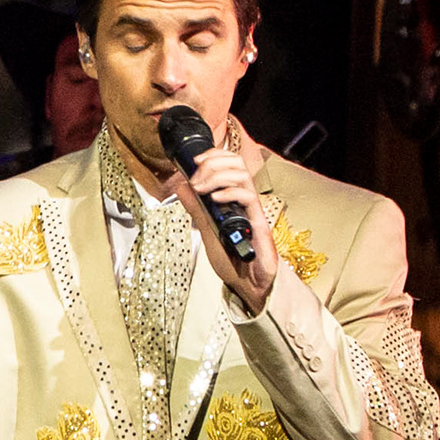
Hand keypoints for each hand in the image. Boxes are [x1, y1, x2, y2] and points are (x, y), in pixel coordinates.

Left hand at [178, 113, 277, 313]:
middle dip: (213, 162)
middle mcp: (244, 200)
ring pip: (243, 176)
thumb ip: (196, 208)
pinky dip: (229, 193)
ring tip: (201, 188)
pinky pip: (248, 198)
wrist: (248, 284)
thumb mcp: (206, 230)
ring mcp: (252, 210)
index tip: (195, 161)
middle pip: (237, 163)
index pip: (229, 164)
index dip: (213, 155)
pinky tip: (216, 199)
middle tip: (196, 177)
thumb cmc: (232, 258)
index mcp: (233, 198)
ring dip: (217, 176)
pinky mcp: (258, 223)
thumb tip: (181, 187)